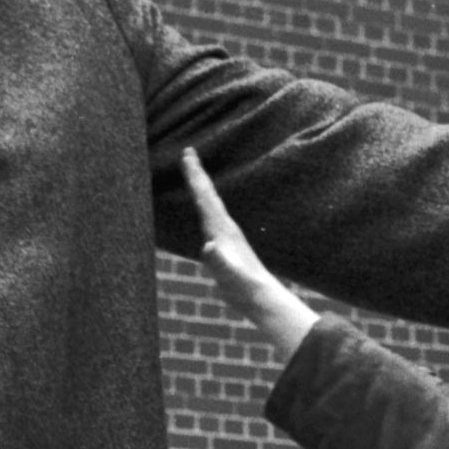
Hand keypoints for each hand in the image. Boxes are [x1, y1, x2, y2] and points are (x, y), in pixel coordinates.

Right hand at [181, 149, 322, 359]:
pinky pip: (210, 218)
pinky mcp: (225, 245)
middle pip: (208, 194)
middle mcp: (224, 227)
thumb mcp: (228, 275)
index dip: (195, 176)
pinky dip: (204, 207)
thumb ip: (218, 261)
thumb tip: (207, 247)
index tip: (188, 154)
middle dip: (197, 173)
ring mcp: (225, 235)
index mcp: (221, 229)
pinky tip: (202, 210)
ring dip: (201, 188)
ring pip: (210, 204)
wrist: (260, 297)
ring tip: (193, 174)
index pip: (205, 197)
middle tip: (189, 152)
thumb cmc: (243, 287)